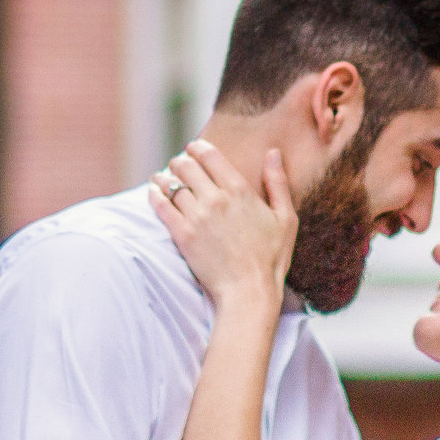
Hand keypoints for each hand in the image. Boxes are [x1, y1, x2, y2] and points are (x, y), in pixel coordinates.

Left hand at [147, 141, 294, 309]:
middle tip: (177, 164)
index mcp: (240, 190)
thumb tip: (273, 152)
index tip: (192, 149)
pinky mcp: (182, 235)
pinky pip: (161, 206)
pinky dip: (154, 195)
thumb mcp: (286, 218)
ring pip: (171, 183)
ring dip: (164, 177)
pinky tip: (153, 192)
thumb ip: (278, 182)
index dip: (197, 147)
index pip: (209, 155)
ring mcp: (197, 217)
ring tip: (162, 178)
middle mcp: (216, 198)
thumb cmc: (271, 258)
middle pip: (186, 165)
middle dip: (179, 161)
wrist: (249, 291)